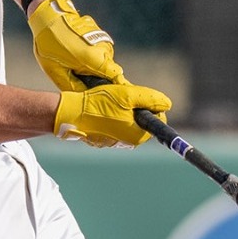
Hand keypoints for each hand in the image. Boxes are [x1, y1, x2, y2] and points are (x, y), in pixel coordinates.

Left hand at [27, 0, 123, 91]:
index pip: (117, 77)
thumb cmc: (50, 44)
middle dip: (97, 75)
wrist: (48, 16)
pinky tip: (74, 48)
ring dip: (93, 62)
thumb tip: (85, 97)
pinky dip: (90, 51)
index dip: (118, 88)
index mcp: (94, 59)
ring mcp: (101, 37)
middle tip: (79, 75)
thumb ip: (73, 86)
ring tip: (73, 59)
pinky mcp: (98, 30)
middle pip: (108, 69)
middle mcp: (103, 48)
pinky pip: (98, 47)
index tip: (117, 95)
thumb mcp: (56, 71)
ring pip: (103, 58)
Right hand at [54, 83, 171, 146]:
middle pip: (142, 121)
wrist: (71, 113)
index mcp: (138, 135)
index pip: (158, 119)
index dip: (150, 104)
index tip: (136, 97)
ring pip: (128, 123)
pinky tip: (100, 111)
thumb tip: (167, 104)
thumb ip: (150, 99)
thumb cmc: (99, 104)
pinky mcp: (103, 140)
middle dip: (136, 108)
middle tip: (121, 99)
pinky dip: (111, 117)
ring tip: (109, 104)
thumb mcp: (128, 95)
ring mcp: (114, 143)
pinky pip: (115, 127)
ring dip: (123, 112)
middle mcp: (128, 143)